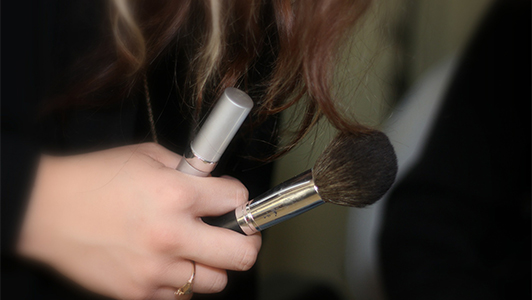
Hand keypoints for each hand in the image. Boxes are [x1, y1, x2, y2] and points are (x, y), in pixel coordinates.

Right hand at [18, 143, 260, 298]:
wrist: (44, 210)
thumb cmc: (93, 179)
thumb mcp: (146, 156)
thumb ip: (187, 169)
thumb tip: (214, 183)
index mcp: (177, 195)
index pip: (239, 202)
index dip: (240, 198)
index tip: (233, 200)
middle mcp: (172, 236)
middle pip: (243, 255)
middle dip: (248, 242)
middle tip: (239, 235)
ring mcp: (155, 270)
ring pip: (215, 282)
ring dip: (212, 265)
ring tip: (196, 249)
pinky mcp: (138, 293)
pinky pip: (181, 297)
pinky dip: (182, 281)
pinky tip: (167, 263)